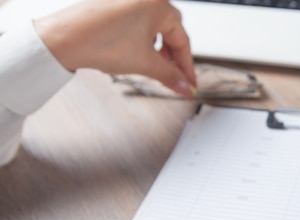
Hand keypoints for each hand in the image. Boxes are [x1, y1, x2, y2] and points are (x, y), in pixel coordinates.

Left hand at [34, 0, 195, 97]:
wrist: (64, 39)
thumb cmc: (100, 42)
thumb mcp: (145, 64)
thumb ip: (171, 76)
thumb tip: (184, 86)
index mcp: (159, 5)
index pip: (183, 40)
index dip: (187, 67)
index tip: (189, 83)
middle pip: (171, 32)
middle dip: (173, 58)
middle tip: (175, 78)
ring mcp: (129, 0)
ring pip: (154, 28)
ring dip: (158, 51)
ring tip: (154, 69)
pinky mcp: (114, 5)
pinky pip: (138, 24)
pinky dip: (143, 42)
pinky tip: (137, 55)